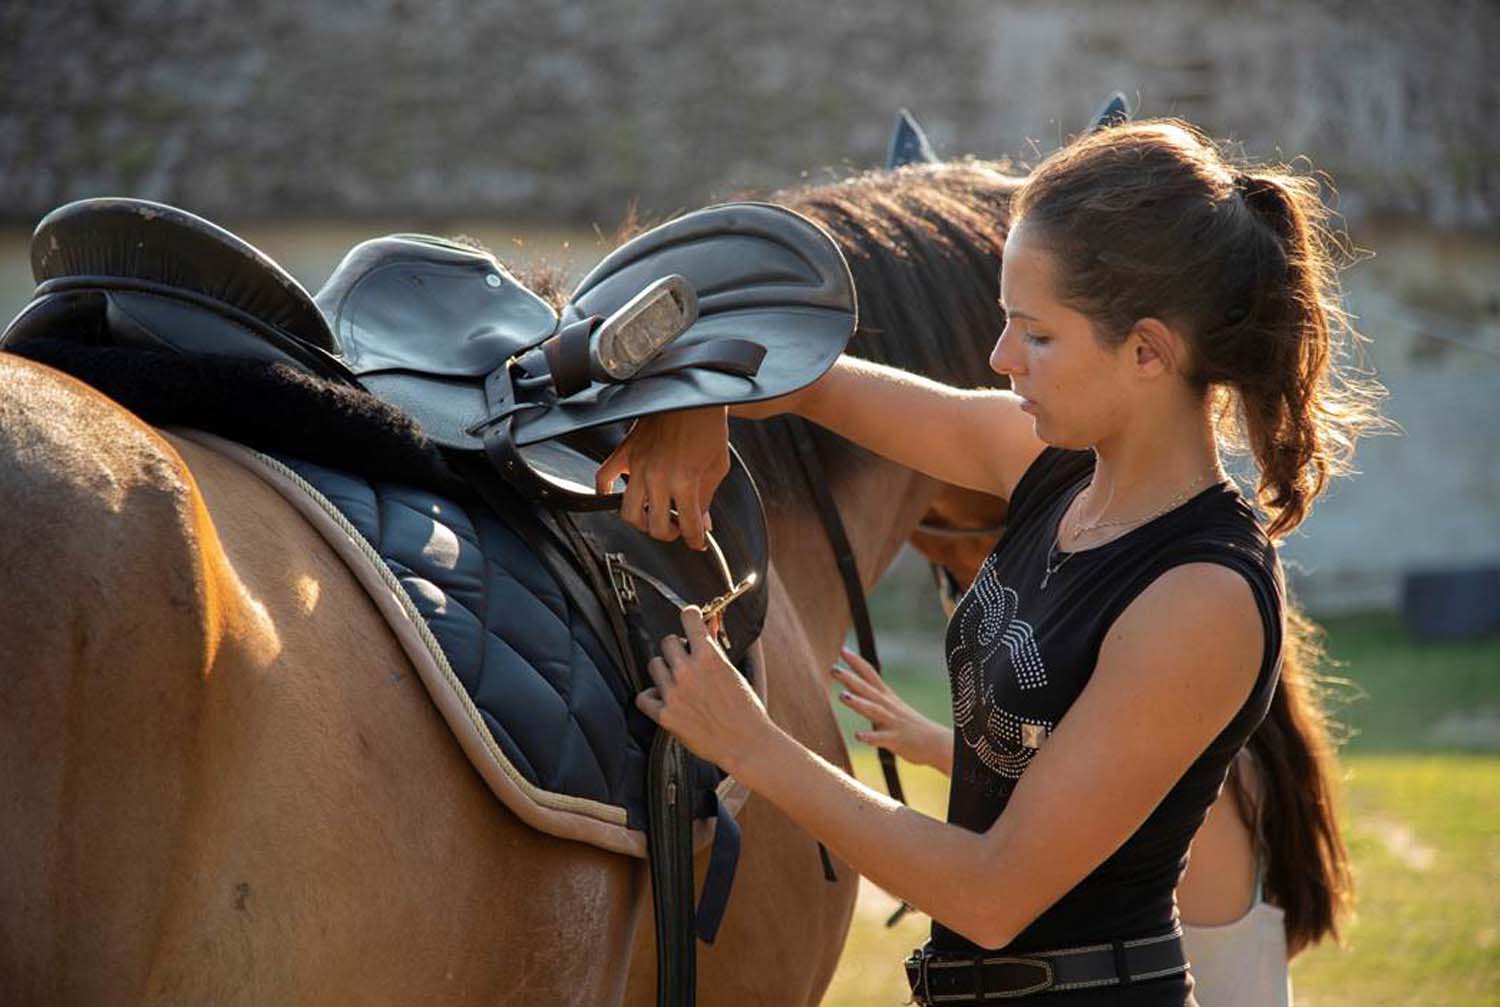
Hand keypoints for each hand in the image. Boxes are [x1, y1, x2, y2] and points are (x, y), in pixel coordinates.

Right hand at [594, 405, 730, 550]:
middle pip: (655, 526)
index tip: (698, 542)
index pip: (689, 525)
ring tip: (654, 517)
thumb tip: (703, 520)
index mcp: (685, 481)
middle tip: (678, 529)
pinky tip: (615, 496)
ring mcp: (638, 465)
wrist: (694, 394)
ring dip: (642, 522)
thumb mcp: (717, 466)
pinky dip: (605, 491)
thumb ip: (707, 498)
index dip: (696, 540)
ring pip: (629, 512)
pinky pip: (604, 478)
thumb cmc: (708, 425)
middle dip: (669, 534)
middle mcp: (658, 476)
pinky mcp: (626, 452)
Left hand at [636, 606, 772, 773]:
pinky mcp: (665, 715)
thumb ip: (715, 647)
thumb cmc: (745, 708)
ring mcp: (673, 693)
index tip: (690, 619)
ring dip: (665, 671)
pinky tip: (664, 699)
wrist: (746, 743)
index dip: (689, 616)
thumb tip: (708, 623)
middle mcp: (687, 671)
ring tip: (678, 683)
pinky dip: (652, 697)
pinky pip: (643, 696)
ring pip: (654, 665)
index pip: (688, 618)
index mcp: (708, 656)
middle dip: (677, 649)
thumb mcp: (733, 671)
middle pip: (667, 642)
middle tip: (687, 662)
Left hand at [834, 645, 953, 773]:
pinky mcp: (896, 739)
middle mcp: (888, 706)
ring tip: (842, 696)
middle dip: (850, 678)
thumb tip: (848, 688)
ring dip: (858, 703)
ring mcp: (892, 722)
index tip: (842, 649)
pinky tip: (858, 735)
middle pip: (867, 689)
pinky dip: (870, 737)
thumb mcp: (890, 707)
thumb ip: (870, 698)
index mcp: (886, 697)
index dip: (856, 662)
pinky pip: (881, 738)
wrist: (937, 743)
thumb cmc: (910, 725)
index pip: (870, 674)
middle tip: (833, 668)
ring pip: (874, 710)